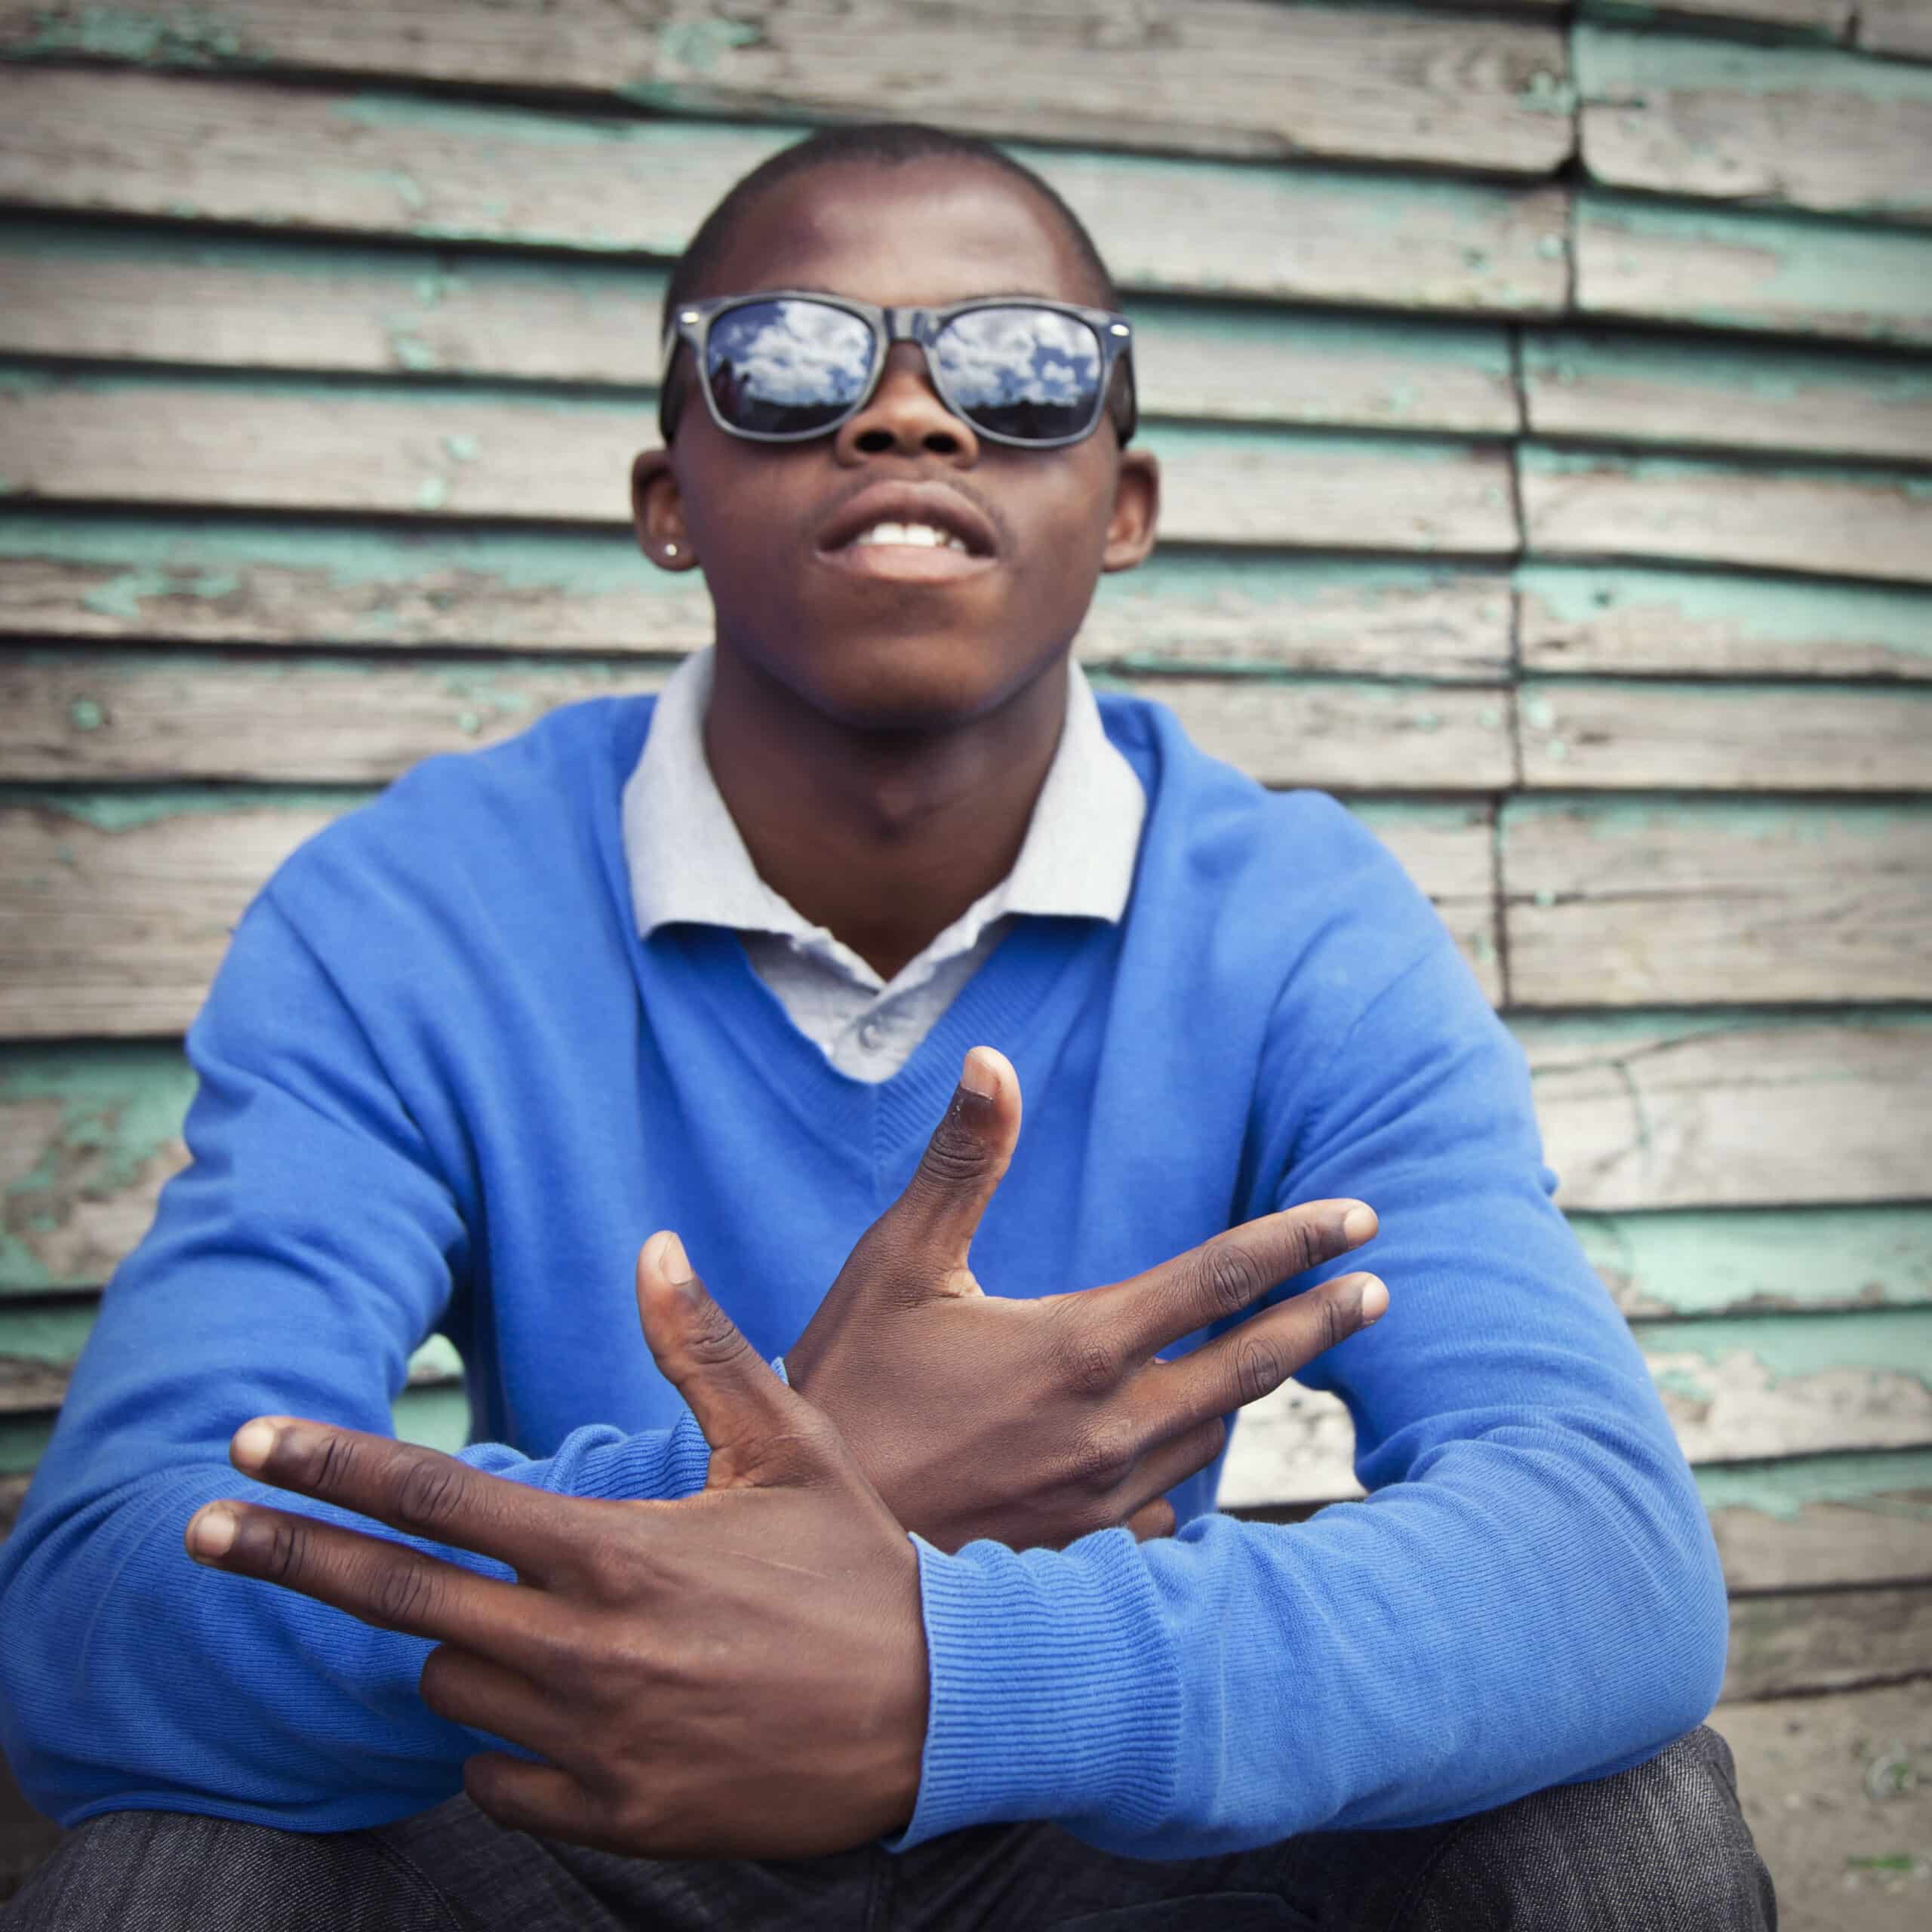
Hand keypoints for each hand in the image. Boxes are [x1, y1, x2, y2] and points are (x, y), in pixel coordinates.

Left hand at [183, 1232, 926, 1859]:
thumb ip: (706, 1351)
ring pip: (446, 1689)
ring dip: (451, 1647)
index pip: (437, 1500)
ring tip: (514, 1619)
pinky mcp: (612, 1815)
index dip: (331, 1466)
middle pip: (394, 1600)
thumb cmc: (858, 1569)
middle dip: (283, 1558)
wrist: (937, 1716)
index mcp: (615, 1551)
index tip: (250, 1444)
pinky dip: (499, 1742)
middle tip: (198, 1533)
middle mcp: (583, 1650)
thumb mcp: (792, 1447)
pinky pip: (494, 1779)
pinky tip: (551, 1711)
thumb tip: (653, 1247)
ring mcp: (590, 1743)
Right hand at [785, 1047, 1385, 1554]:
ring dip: (1252, 1393)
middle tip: (1375, 1292)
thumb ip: (962, 1162)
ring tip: (1283, 1357)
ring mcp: (1104, 1499)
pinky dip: (1185, 1468)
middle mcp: (1112, 1427)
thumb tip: (991, 1059)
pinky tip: (1180, 1454)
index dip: (1298, 1241)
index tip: (1362, 1219)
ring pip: (1213, 1438)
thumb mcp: (899, 1262)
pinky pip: (1168, 1506)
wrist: (817, 1542)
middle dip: (1321, 1322)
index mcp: (1079, 1346)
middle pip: (1252, 1368)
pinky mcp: (1085, 1550)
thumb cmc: (851, 1385)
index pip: (1222, 1280)